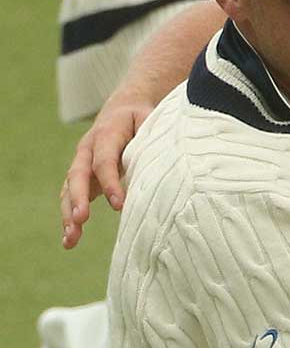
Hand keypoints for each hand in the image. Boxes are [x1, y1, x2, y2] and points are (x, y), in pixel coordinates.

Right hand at [60, 97, 151, 247]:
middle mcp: (88, 149)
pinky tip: (70, 240)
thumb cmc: (141, 118)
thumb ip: (151, 137)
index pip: (104, 160)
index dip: (110, 182)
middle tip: (82, 220)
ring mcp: (82, 163)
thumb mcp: (149, 120)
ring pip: (69, 189)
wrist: (124, 107)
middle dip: (79, 198)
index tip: (118, 205)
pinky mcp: (83, 177)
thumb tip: (163, 160)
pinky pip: (71, 198)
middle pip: (78, 175)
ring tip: (70, 239)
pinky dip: (70, 218)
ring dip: (69, 214)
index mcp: (106, 134)